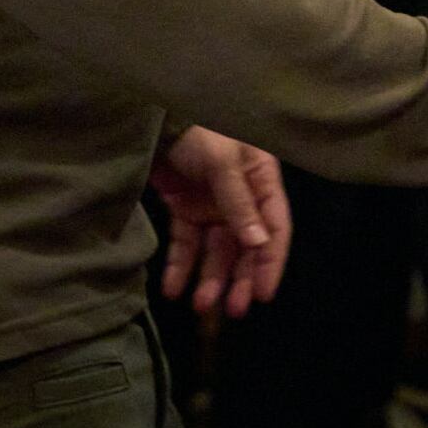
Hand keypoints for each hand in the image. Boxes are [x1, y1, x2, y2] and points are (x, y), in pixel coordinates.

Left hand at [150, 126, 291, 315]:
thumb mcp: (223, 162)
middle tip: (233, 310)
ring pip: (216, 251)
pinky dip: (180, 267)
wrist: (154, 117)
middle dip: (241, 278)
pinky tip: (172, 289)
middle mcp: (241, 197)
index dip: (271, 262)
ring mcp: (211, 205)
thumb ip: (239, 203)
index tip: (264, 294)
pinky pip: (185, 244)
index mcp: (261, 180)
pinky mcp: (184, 209)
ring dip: (210, 279)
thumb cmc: (198, 130)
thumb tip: (259, 244)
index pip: (274, 227)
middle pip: (246, 246)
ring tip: (200, 305)